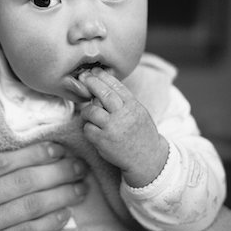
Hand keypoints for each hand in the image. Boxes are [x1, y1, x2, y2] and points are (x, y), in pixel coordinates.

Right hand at [0, 142, 87, 230]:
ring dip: (59, 196)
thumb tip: (26, 154)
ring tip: (80, 188)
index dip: (35, 154)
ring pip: (28, 207)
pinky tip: (64, 215)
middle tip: (80, 166)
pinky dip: (45, 225)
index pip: (5, 161)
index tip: (59, 148)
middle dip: (57, 173)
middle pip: (23, 182)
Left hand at [80, 68, 168, 187]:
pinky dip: (87, 126)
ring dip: (87, 109)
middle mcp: (123, 115)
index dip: (104, 77)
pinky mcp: (103, 142)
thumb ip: (124, 100)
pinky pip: (88, 128)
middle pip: (104, 94)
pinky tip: (91, 128)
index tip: (95, 71)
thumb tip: (104, 85)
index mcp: (133, 106)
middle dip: (92, 83)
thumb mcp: (139, 112)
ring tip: (88, 112)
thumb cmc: (141, 133)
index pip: (117, 86)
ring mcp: (112, 128)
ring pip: (92, 111)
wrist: (147, 159)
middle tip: (83, 78)